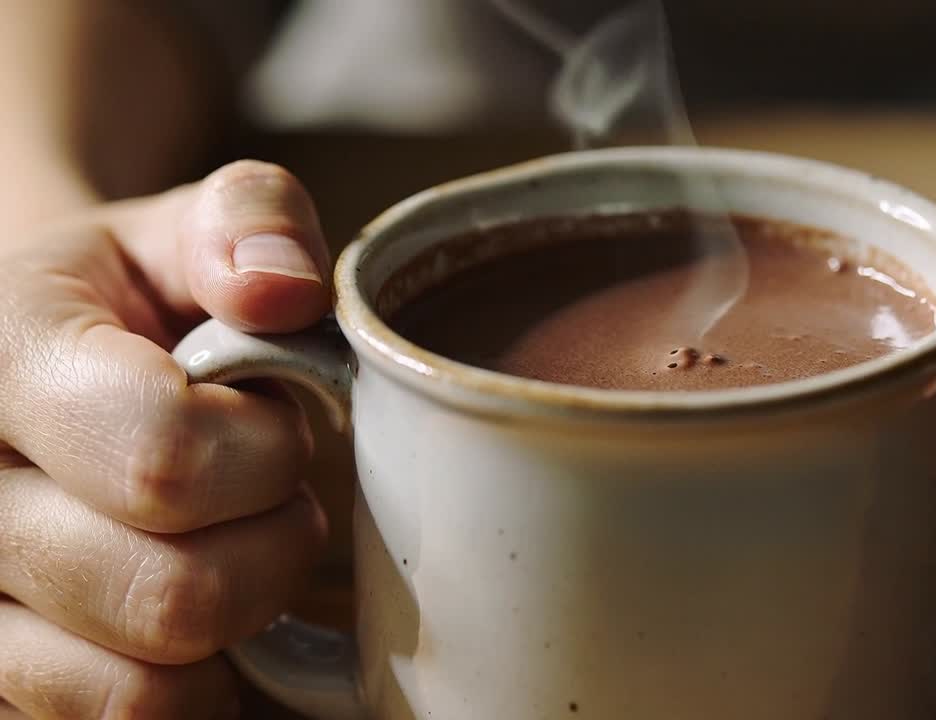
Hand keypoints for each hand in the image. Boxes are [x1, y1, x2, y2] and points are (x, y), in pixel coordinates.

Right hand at [0, 161, 331, 718]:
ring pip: (141, 690)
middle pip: (169, 593)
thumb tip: (285, 285)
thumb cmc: (123, 305)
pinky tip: (190, 616)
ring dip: (234, 625)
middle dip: (271, 545)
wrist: (28, 370)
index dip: (266, 455)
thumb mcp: (178, 232)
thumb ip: (246, 221)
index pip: (163, 455)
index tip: (274, 422)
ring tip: (230, 548)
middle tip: (273, 494)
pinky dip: (190, 690)